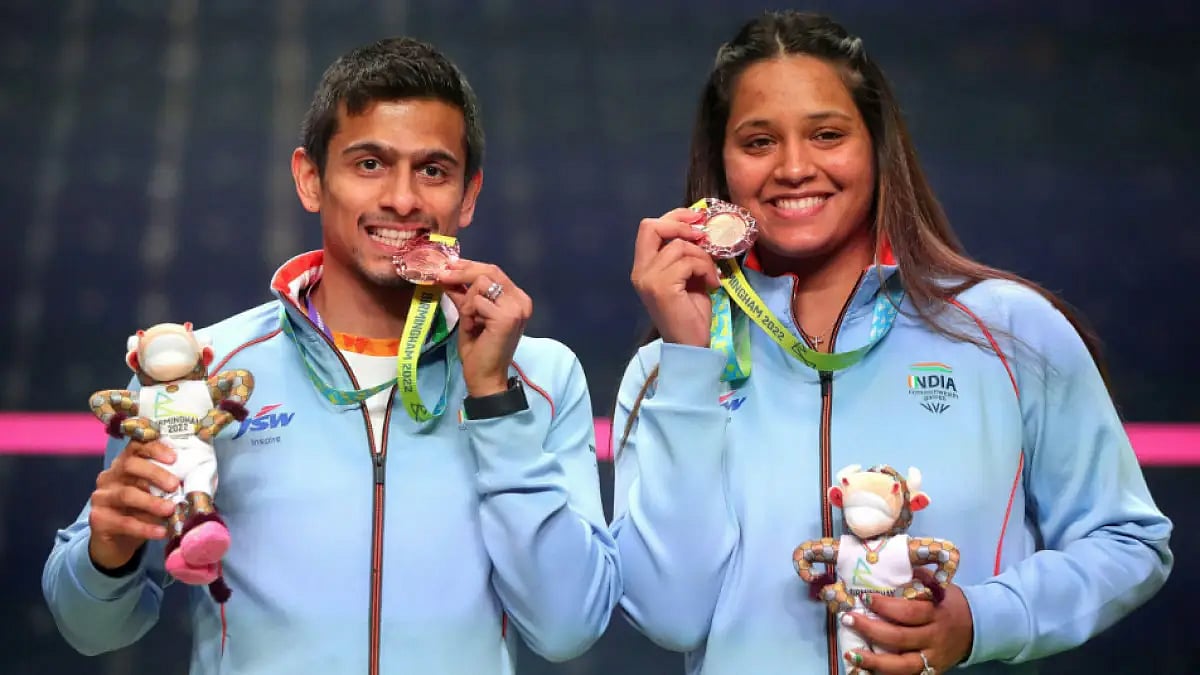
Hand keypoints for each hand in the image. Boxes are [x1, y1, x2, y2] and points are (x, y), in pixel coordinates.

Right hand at [87, 440, 179, 570]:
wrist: (115, 543)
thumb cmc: (140, 512)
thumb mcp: (154, 495)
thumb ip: (166, 486)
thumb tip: (194, 483)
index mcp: (123, 465)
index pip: (136, 447)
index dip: (155, 449)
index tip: (174, 457)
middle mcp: (109, 477)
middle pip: (129, 466)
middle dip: (155, 473)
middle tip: (175, 485)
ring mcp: (101, 498)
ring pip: (126, 495)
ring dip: (152, 502)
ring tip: (170, 510)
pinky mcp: (98, 520)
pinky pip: (123, 523)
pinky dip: (145, 528)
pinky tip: (161, 532)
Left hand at [438, 260, 531, 397]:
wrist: (485, 376)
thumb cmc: (478, 349)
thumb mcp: (469, 315)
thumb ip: (464, 294)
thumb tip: (447, 274)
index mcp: (517, 299)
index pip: (494, 271)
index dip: (469, 265)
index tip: (449, 264)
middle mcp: (521, 300)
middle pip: (489, 271)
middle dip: (461, 272)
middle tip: (440, 274)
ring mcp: (516, 308)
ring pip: (481, 284)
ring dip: (467, 302)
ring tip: (470, 322)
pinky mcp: (506, 317)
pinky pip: (476, 301)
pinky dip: (469, 314)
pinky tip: (473, 329)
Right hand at [630, 208, 720, 346]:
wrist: (690, 345)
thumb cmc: (690, 313)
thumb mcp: (687, 276)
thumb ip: (685, 254)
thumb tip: (701, 230)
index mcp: (643, 267)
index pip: (649, 228)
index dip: (674, 217)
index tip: (697, 218)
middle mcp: (640, 271)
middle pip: (651, 227)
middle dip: (681, 224)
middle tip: (703, 235)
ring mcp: (649, 279)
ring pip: (679, 246)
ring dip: (703, 257)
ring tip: (710, 274)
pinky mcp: (662, 287)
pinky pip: (688, 262)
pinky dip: (705, 269)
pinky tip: (711, 283)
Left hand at [843, 585, 973, 673]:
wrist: (978, 628)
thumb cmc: (950, 602)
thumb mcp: (940, 586)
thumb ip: (917, 578)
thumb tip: (888, 564)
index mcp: (937, 613)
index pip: (909, 611)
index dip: (885, 606)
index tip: (864, 597)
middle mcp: (935, 638)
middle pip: (901, 638)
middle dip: (871, 629)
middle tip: (848, 619)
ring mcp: (933, 658)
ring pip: (903, 665)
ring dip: (875, 661)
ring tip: (852, 653)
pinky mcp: (932, 671)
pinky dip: (886, 673)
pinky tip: (866, 669)